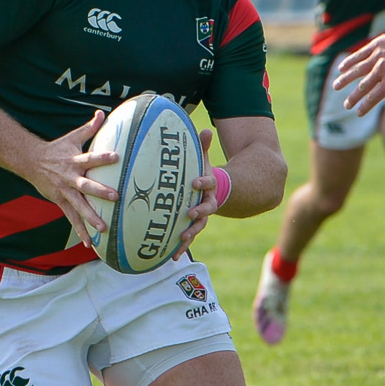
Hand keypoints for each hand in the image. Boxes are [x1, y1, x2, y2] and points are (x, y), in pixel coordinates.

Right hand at [26, 109, 118, 239]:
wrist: (30, 162)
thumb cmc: (57, 149)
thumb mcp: (72, 137)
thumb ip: (89, 128)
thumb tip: (102, 112)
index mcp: (74, 161)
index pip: (90, 158)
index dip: (102, 157)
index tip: (116, 156)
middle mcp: (70, 178)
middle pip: (86, 185)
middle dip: (100, 191)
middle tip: (115, 197)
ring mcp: (64, 192)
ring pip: (79, 207)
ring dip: (90, 218)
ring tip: (104, 228)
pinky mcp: (60, 202)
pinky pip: (72, 218)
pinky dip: (80, 231)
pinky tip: (90, 244)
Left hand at [173, 128, 220, 256]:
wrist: (212, 191)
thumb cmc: (201, 172)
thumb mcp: (203, 159)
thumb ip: (202, 146)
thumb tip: (205, 129)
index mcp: (208, 185)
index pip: (208, 183)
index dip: (203, 182)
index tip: (195, 182)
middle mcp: (207, 202)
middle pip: (206, 208)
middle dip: (199, 213)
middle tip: (191, 215)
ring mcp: (201, 215)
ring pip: (197, 226)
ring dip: (190, 233)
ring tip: (182, 240)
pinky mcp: (192, 225)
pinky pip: (187, 236)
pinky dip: (180, 246)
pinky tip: (172, 256)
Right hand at [332, 20, 384, 116]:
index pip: (374, 97)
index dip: (364, 106)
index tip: (357, 112)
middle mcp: (382, 70)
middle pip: (363, 86)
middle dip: (353, 97)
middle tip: (346, 105)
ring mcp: (378, 56)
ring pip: (357, 70)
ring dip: (345, 79)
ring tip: (336, 86)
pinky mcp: (376, 45)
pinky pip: (359, 54)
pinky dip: (350, 61)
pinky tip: (342, 68)